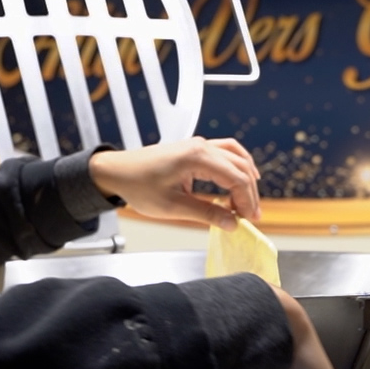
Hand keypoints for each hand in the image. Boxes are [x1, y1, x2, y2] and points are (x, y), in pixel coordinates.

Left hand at [88, 138, 260, 229]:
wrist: (117, 171)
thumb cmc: (138, 186)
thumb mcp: (172, 206)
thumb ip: (205, 214)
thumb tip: (232, 224)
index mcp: (197, 157)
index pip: (236, 178)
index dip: (247, 200)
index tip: (248, 220)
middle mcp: (201, 146)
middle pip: (240, 167)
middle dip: (249, 193)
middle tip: (252, 217)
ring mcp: (198, 144)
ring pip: (236, 156)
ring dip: (246, 178)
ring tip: (248, 201)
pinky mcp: (195, 148)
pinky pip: (226, 152)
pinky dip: (237, 166)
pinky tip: (240, 180)